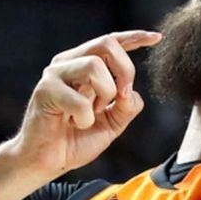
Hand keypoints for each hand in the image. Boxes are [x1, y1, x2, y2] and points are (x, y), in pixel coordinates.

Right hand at [12, 30, 159, 177]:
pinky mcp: (45, 91)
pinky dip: (85, 118)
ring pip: (93, 65)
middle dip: (124, 69)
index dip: (134, 37)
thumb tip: (131, 92)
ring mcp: (54, 75)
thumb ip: (125, 106)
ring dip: (104, 94)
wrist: (46, 162)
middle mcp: (68, 63)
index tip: (155, 38)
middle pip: (106, 44)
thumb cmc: (73, 140)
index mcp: (82, 65)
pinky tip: (76, 124)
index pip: (110, 42)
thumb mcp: (111, 124)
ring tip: (92, 113)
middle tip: (120, 97)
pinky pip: (79, 100)